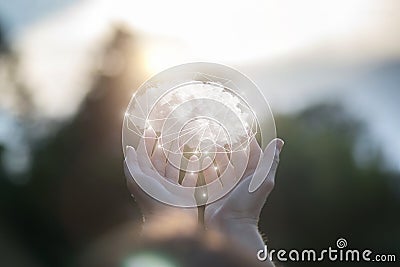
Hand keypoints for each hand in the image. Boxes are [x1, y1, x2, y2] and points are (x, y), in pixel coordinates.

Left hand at [124, 128, 198, 224]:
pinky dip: (192, 170)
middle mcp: (158, 182)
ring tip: (182, 142)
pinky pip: (189, 179)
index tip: (151, 130)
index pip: (144, 157)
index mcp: (146, 178)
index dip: (146, 143)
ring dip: (177, 156)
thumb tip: (129, 149)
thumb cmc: (153, 199)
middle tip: (169, 133)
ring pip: (174, 168)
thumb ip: (132, 164)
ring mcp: (172, 188)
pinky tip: (195, 159)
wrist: (170, 222)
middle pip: (160, 161)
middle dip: (163, 147)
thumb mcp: (137, 179)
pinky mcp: (185, 194)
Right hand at [203, 137, 283, 251]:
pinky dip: (204, 165)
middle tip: (217, 127)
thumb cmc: (249, 204)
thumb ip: (270, 161)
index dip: (245, 137)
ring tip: (206, 139)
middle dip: (227, 141)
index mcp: (254, 172)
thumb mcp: (263, 180)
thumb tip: (279, 141)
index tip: (239, 122)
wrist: (231, 226)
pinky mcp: (215, 190)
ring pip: (220, 162)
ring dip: (214, 151)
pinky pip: (209, 174)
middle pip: (233, 154)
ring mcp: (227, 183)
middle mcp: (241, 176)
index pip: (250, 150)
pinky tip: (198, 155)